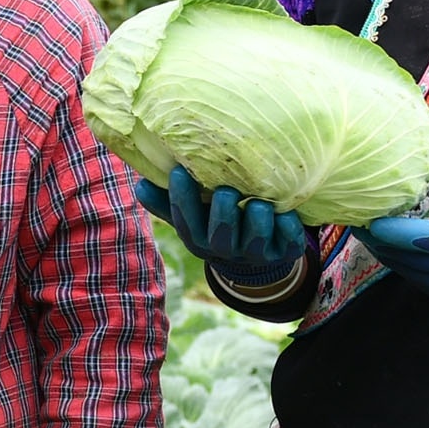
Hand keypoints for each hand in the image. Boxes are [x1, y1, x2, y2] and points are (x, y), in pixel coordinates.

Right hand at [131, 164, 306, 286]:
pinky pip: (289, 243)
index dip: (181, 197)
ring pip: (255, 239)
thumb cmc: (216, 225)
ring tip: (260, 203)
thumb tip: (139, 184)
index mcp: (199, 239)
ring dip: (258, 219)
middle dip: (223, 212)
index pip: (185, 221)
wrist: (256, 257)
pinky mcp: (285, 253)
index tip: (179, 170)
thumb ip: (167, 203)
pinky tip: (286, 213)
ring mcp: (256, 254)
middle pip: (220, 235)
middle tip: (226, 190)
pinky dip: (288, 227)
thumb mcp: (193, 217)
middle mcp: (225, 250)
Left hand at [358, 147, 428, 310]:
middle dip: (382, 244)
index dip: (397, 234)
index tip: (371, 218)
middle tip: (355, 219)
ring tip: (366, 232)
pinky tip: (391, 249)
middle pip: (416, 263)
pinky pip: (427, 285)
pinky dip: (405, 268)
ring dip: (389, 258)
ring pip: (417, 277)